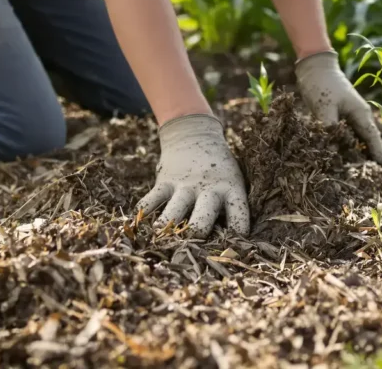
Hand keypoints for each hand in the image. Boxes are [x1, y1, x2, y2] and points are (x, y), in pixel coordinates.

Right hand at [138, 114, 249, 237]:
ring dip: (167, 229)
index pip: (239, 214)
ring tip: (163, 238)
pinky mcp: (164, 182)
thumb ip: (229, 205)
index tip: (234, 244)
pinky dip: (144, 214)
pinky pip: (150, 202)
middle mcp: (207, 189)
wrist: (194, 135)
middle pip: (201, 221)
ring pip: (173, 215)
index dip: (238, 233)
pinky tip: (142, 223)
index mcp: (231, 189)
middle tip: (193, 244)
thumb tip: (228, 241)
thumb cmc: (219, 169)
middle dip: (197, 236)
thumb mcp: (233, 180)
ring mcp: (184, 186)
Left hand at [295, 51, 381, 164]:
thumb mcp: (324, 107)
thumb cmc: (322, 85)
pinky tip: (346, 158)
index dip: (379, 153)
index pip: (373, 137)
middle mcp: (359, 116)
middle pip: (370, 140)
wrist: (314, 68)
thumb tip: (332, 149)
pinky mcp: (340, 118)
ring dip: (361, 153)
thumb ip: (329, 128)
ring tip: (364, 171)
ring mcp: (350, 117)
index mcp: (361, 113)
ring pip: (359, 139)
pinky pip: (348, 136)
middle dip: (375, 156)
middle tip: (381, 174)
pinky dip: (349, 147)